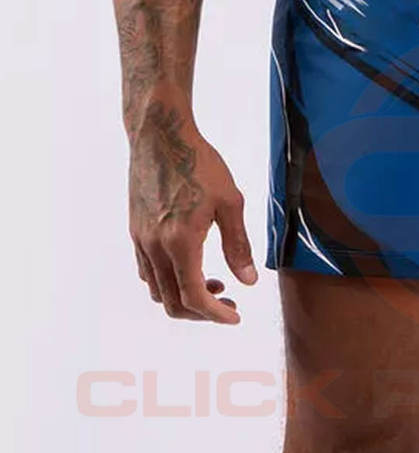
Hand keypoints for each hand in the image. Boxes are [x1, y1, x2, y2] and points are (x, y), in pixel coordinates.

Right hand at [129, 109, 257, 322]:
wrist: (161, 136)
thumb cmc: (200, 164)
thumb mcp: (230, 203)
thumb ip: (238, 245)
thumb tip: (248, 280)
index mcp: (180, 242)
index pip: (193, 297)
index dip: (215, 315)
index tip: (235, 316)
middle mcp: (154, 246)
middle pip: (172, 302)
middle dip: (202, 312)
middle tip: (228, 304)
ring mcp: (140, 239)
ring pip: (157, 290)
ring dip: (184, 297)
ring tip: (214, 283)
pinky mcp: (135, 230)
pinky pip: (147, 270)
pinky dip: (169, 281)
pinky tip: (191, 266)